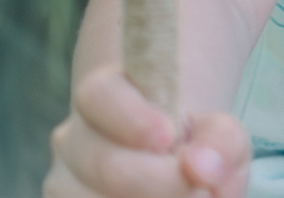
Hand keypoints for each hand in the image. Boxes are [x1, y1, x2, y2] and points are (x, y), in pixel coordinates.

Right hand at [45, 66, 250, 197]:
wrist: (166, 163)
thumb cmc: (193, 145)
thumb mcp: (218, 132)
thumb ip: (221, 141)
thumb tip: (203, 167)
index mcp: (102, 96)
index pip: (100, 96)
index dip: (132, 118)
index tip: (169, 137)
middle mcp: (71, 141)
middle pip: (104, 164)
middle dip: (161, 186)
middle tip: (203, 194)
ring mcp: (62, 185)